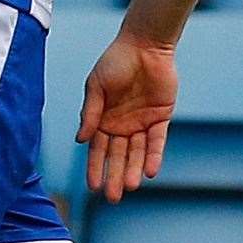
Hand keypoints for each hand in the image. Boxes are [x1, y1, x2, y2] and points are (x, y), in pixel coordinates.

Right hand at [78, 29, 176, 201]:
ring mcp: (141, 122)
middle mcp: (121, 125)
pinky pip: (157, 141)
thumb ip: (90, 113)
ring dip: (133, 169)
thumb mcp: (96, 86)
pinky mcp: (161, 117)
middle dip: (114, 176)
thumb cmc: (114, 62)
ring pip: (137, 152)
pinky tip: (149, 171)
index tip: (92, 186)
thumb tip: (81, 140)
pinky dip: (154, 156)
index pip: (97, 149)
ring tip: (129, 188)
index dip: (95, 167)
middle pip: (117, 155)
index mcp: (102, 119)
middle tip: (112, 197)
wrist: (143, 46)